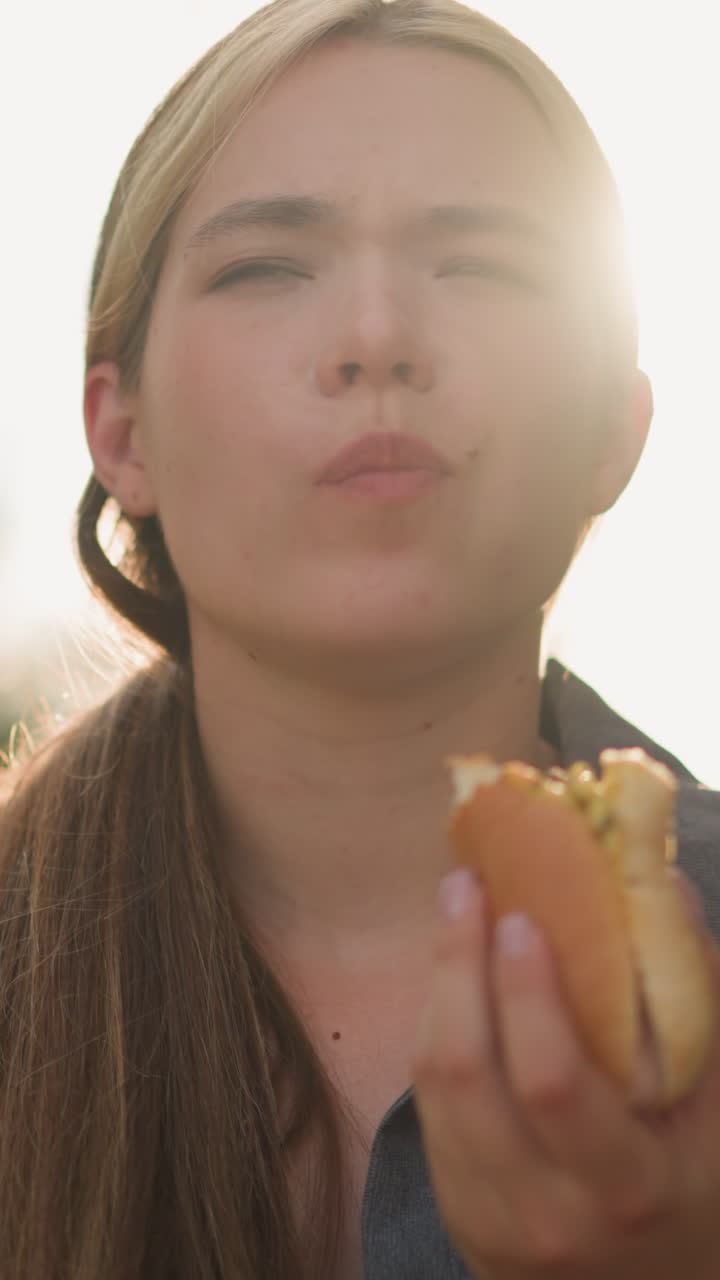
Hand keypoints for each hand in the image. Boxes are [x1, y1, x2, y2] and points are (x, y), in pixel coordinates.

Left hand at [412, 867, 719, 1279]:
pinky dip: (434, 1028)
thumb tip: (665, 888)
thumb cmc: (695, 1190)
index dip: (528, 993)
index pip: (552, 1082)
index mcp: (624, 1188)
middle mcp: (545, 1212)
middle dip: (458, 963)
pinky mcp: (456, 1210)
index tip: (521, 918)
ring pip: (435, 1084)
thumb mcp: (718, 1112)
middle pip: (469, 1071)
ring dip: (438, 985)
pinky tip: (454, 979)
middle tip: (467, 888)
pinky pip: (428, 1105)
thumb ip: (696, 1002)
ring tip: (457, 914)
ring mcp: (489, 1218)